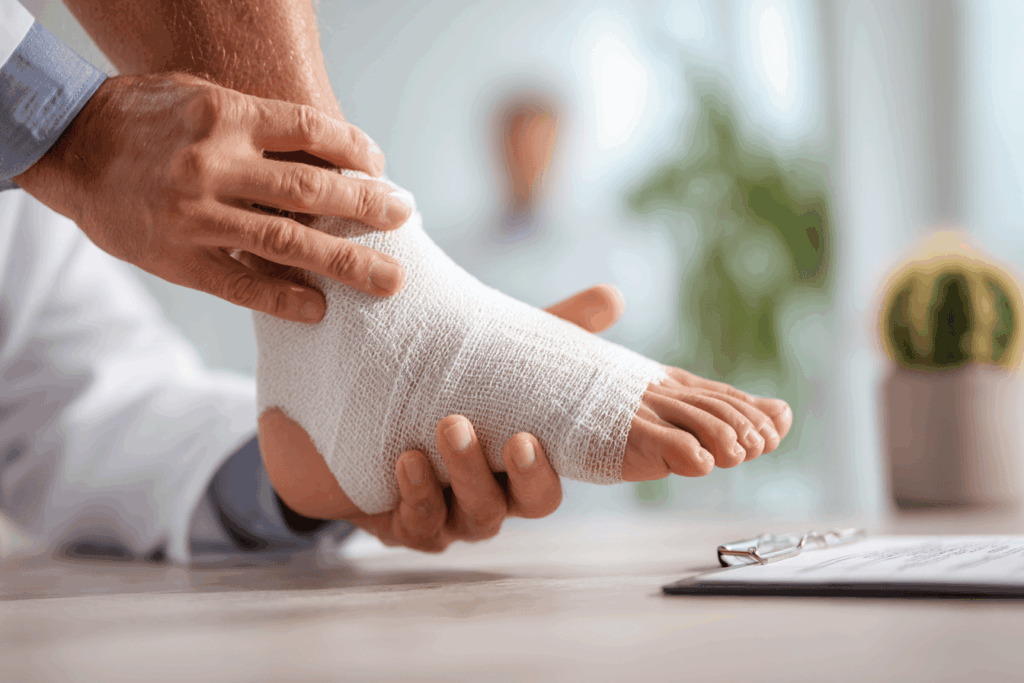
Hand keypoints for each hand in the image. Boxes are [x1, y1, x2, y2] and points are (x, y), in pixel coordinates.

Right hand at [15, 72, 411, 323]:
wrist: (69, 147)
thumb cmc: (144, 118)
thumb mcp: (201, 98)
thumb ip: (258, 125)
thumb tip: (326, 155)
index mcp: (224, 117)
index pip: (309, 132)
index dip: (354, 151)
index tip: (381, 167)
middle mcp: (214, 165)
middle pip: (310, 191)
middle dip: (366, 208)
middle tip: (405, 218)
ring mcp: (195, 215)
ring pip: (286, 243)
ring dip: (345, 263)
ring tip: (389, 278)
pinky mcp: (178, 257)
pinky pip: (241, 283)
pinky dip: (283, 298)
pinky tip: (319, 310)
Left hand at [261, 284, 625, 551]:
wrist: (353, 411)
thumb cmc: (440, 387)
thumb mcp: (493, 357)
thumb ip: (551, 331)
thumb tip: (611, 296)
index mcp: (516, 470)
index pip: (548, 483)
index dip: (546, 468)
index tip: (533, 434)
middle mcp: (488, 499)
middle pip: (523, 506)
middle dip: (524, 476)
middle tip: (516, 438)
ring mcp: (446, 517)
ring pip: (472, 517)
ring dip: (466, 474)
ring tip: (451, 426)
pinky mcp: (399, 524)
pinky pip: (415, 524)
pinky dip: (415, 494)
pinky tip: (406, 460)